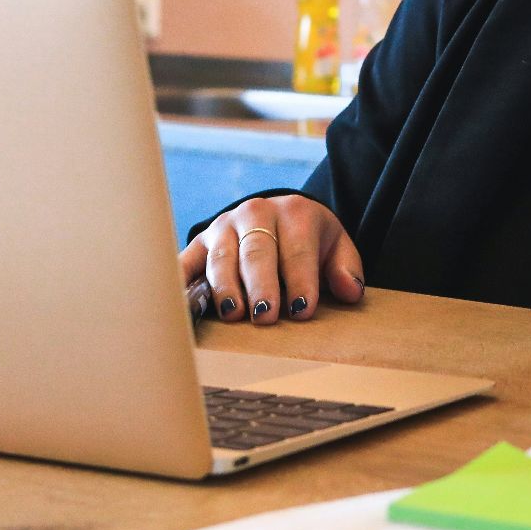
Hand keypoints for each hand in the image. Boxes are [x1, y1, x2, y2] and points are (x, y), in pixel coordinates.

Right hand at [179, 195, 365, 324]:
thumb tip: (350, 291)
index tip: (302, 311)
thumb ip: (346, 268)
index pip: (298, 250)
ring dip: (225, 287)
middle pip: (257, 252)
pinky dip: (180, 281)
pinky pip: (185, 262)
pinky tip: (180, 303)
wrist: (277, 215)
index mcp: (295, 213)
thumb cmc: (309, 240)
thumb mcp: (336, 247)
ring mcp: (223, 226)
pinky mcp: (199, 242)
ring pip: (221, 257)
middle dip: (261, 285)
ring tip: (233, 315)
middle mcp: (255, 213)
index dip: (301, 281)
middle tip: (266, 316)